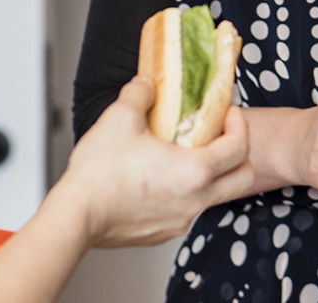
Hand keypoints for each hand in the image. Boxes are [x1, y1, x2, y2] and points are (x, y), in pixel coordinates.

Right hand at [55, 77, 255, 247]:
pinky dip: (185, 193)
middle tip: (221, 136)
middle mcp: (195, 200)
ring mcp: (181, 220)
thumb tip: (146, 85)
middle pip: (242, 178)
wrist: (75, 216)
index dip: (239, 124)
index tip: (228, 113)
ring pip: (214, 196)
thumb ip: (140, 94)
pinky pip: (187, 210)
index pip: (240, 146)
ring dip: (211, 174)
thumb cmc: (99, 173)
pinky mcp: (163, 233)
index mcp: (195, 170)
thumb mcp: (120, 117)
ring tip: (185, 155)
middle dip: (239, 153)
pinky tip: (162, 179)